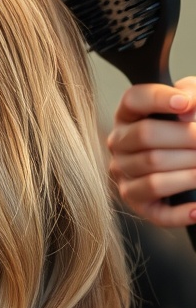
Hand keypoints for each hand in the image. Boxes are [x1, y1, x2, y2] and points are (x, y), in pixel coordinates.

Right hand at [107, 78, 195, 226]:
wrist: (185, 156)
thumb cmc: (185, 127)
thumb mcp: (187, 102)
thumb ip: (189, 94)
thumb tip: (188, 105)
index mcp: (128, 115)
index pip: (133, 100)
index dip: (158, 99)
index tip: (185, 103)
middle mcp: (119, 145)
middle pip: (145, 137)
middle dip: (185, 138)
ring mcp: (124, 176)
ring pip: (154, 176)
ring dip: (189, 174)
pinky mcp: (139, 205)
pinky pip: (159, 214)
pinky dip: (182, 213)